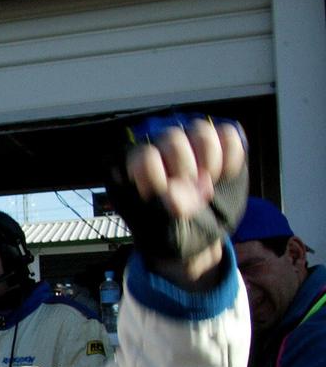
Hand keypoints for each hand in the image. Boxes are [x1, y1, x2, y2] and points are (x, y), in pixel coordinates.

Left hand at [125, 117, 245, 288]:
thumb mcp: (167, 233)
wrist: (201, 236)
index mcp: (135, 169)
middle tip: (194, 195)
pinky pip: (227, 134)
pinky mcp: (218, 145)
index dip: (159, 178)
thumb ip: (166, 213)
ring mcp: (189, 144)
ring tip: (210, 183)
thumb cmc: (174, 233)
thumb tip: (172, 193)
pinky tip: (225, 175)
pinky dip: (232, 156)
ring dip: (210, 161)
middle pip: (172, 138)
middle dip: (187, 171)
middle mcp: (159, 149)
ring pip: (201, 130)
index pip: (144, 156)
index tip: (169, 202)